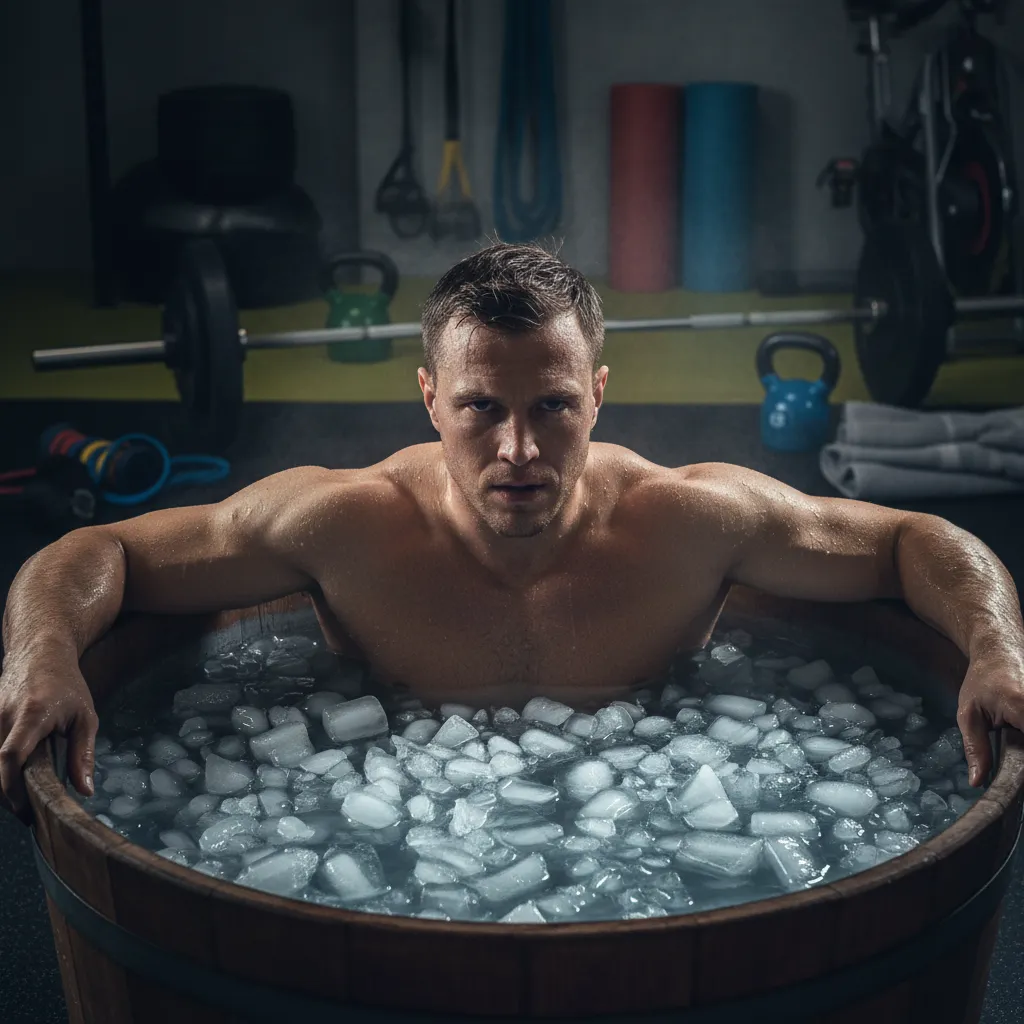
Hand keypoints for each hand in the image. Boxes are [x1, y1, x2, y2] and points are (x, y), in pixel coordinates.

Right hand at [0, 655, 97, 824]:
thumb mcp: (85, 717)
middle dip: (8, 795)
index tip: (26, 809)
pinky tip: (13, 779)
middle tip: (29, 814)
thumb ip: (83, 754)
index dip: (13, 787)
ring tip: (22, 799)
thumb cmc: (66, 684)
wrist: (39, 652)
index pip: (11, 756)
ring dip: (1, 784)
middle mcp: (3, 716)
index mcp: (31, 714)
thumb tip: (85, 791)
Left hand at [956, 651, 1023, 787]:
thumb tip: (977, 782)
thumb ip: (976, 749)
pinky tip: (1017, 734)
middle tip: (1010, 750)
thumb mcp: (969, 714)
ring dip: (1022, 748)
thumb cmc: (982, 681)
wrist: (1001, 650)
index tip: (1014, 777)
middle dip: (1020, 759)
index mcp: (1023, 708)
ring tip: (1012, 736)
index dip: (1020, 768)